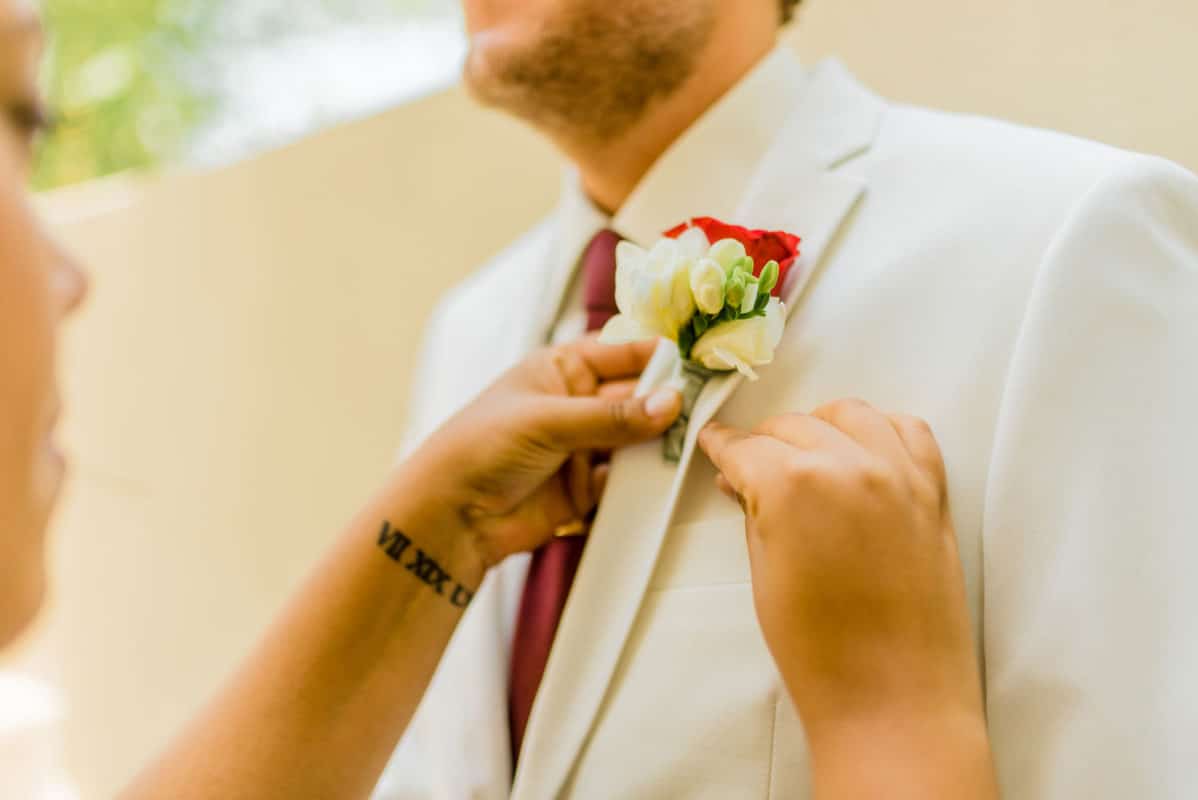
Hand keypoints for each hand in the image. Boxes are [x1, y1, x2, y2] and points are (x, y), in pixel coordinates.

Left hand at [404, 337, 680, 567]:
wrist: (452, 517)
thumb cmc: (482, 446)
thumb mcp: (548, 420)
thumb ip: (612, 417)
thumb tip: (671, 403)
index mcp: (561, 370)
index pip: (621, 353)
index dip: (659, 356)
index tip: (701, 362)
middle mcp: (576, 405)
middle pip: (636, 398)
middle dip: (667, 403)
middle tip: (707, 407)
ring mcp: (583, 448)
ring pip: (637, 441)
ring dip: (660, 444)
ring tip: (693, 444)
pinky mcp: (586, 489)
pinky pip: (627, 481)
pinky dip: (645, 482)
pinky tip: (665, 479)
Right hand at [698, 400, 992, 793]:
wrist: (894, 701)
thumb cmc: (820, 653)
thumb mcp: (764, 575)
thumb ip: (754, 513)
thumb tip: (744, 480)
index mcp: (793, 486)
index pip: (745, 448)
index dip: (722, 447)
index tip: (713, 444)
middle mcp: (849, 466)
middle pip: (793, 426)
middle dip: (764, 442)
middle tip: (749, 464)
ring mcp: (898, 476)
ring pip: (851, 415)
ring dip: (819, 426)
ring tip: (804, 453)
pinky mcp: (933, 494)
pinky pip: (909, 433)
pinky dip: (880, 430)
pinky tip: (862, 449)